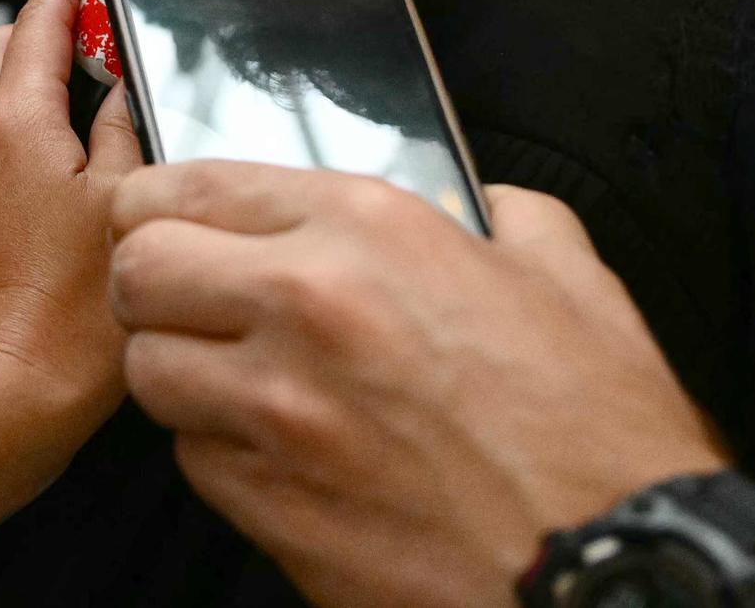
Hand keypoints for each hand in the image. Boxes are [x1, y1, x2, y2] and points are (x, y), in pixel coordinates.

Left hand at [0, 0, 144, 437]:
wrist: (20, 383)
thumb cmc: (78, 308)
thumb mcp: (130, 198)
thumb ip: (126, 121)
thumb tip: (126, 75)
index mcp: (16, 120)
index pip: (36, 17)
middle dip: (42, 24)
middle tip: (98, 31)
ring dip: (25, 77)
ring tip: (85, 94)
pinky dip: (10, 132)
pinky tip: (53, 161)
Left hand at [111, 170, 725, 607]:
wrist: (615, 567)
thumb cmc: (598, 431)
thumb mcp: (564, 273)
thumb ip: (496, 212)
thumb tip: (470, 201)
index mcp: (368, 230)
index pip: (189, 187)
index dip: (163, 204)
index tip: (168, 219)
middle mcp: (304, 307)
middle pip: (138, 270)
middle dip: (154, 281)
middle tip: (192, 299)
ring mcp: (276, 413)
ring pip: (149, 369)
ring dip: (181, 370)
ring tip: (236, 378)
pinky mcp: (269, 506)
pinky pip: (192, 460)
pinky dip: (219, 452)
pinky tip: (276, 450)